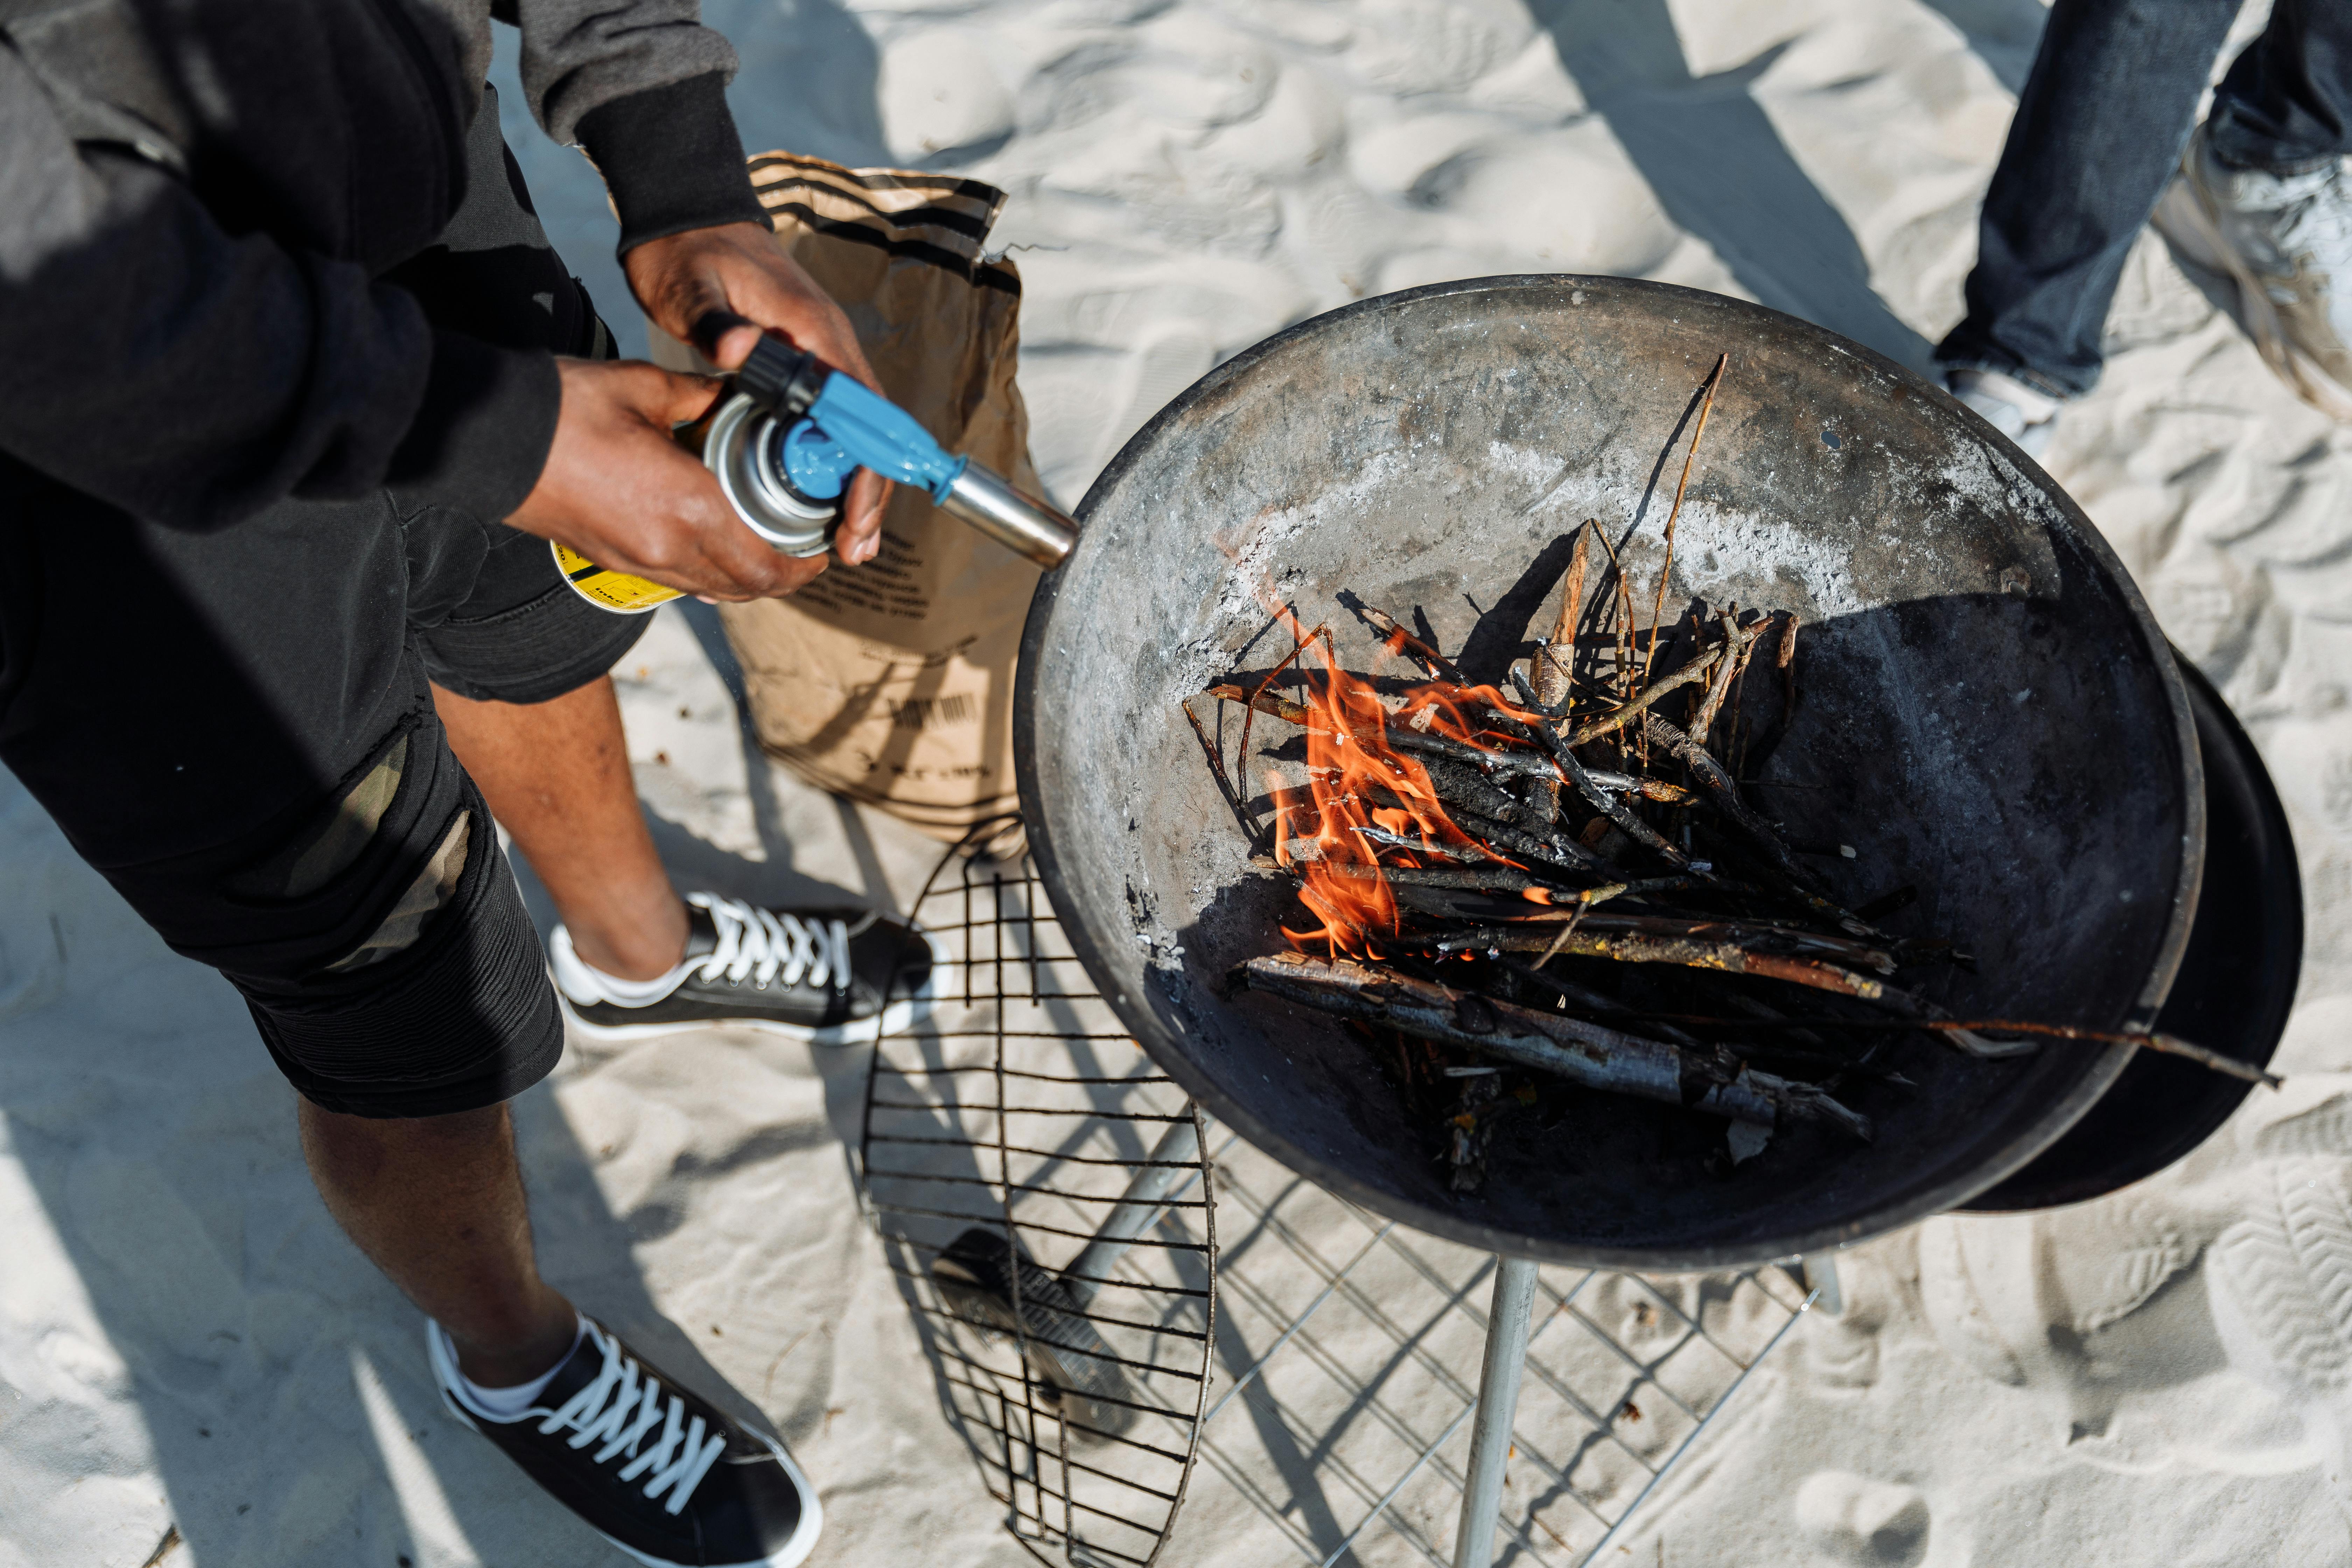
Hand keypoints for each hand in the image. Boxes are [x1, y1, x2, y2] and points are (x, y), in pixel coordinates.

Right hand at [506, 358, 828, 600]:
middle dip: (782, 576)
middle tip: (802, 549)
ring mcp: (636, 562)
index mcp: (689, 507)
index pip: (766, 564)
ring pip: (711, 590)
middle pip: (745, 587)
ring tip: (764, 545)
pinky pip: (676, 581)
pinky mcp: (611, 561)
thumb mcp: (645, 387)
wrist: (485, 437)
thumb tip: (732, 395)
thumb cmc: (564, 407)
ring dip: (744, 577)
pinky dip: (706, 572)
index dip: (803, 566)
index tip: (820, 549)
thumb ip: (700, 396)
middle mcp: (667, 548)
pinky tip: (713, 542)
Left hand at [625, 222, 892, 565]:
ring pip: (855, 430)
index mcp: (814, 330)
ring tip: (849, 539)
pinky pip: (832, 421)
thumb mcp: (691, 286)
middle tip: (856, 547)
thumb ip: (715, 319)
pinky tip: (826, 499)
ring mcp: (820, 354)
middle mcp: (829, 344)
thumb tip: (737, 348)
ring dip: (856, 484)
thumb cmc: (689, 252)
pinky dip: (834, 463)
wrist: (687, 218)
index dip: (865, 466)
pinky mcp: (803, 362)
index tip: (856, 512)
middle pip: (869, 431)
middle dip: (868, 491)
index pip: (860, 409)